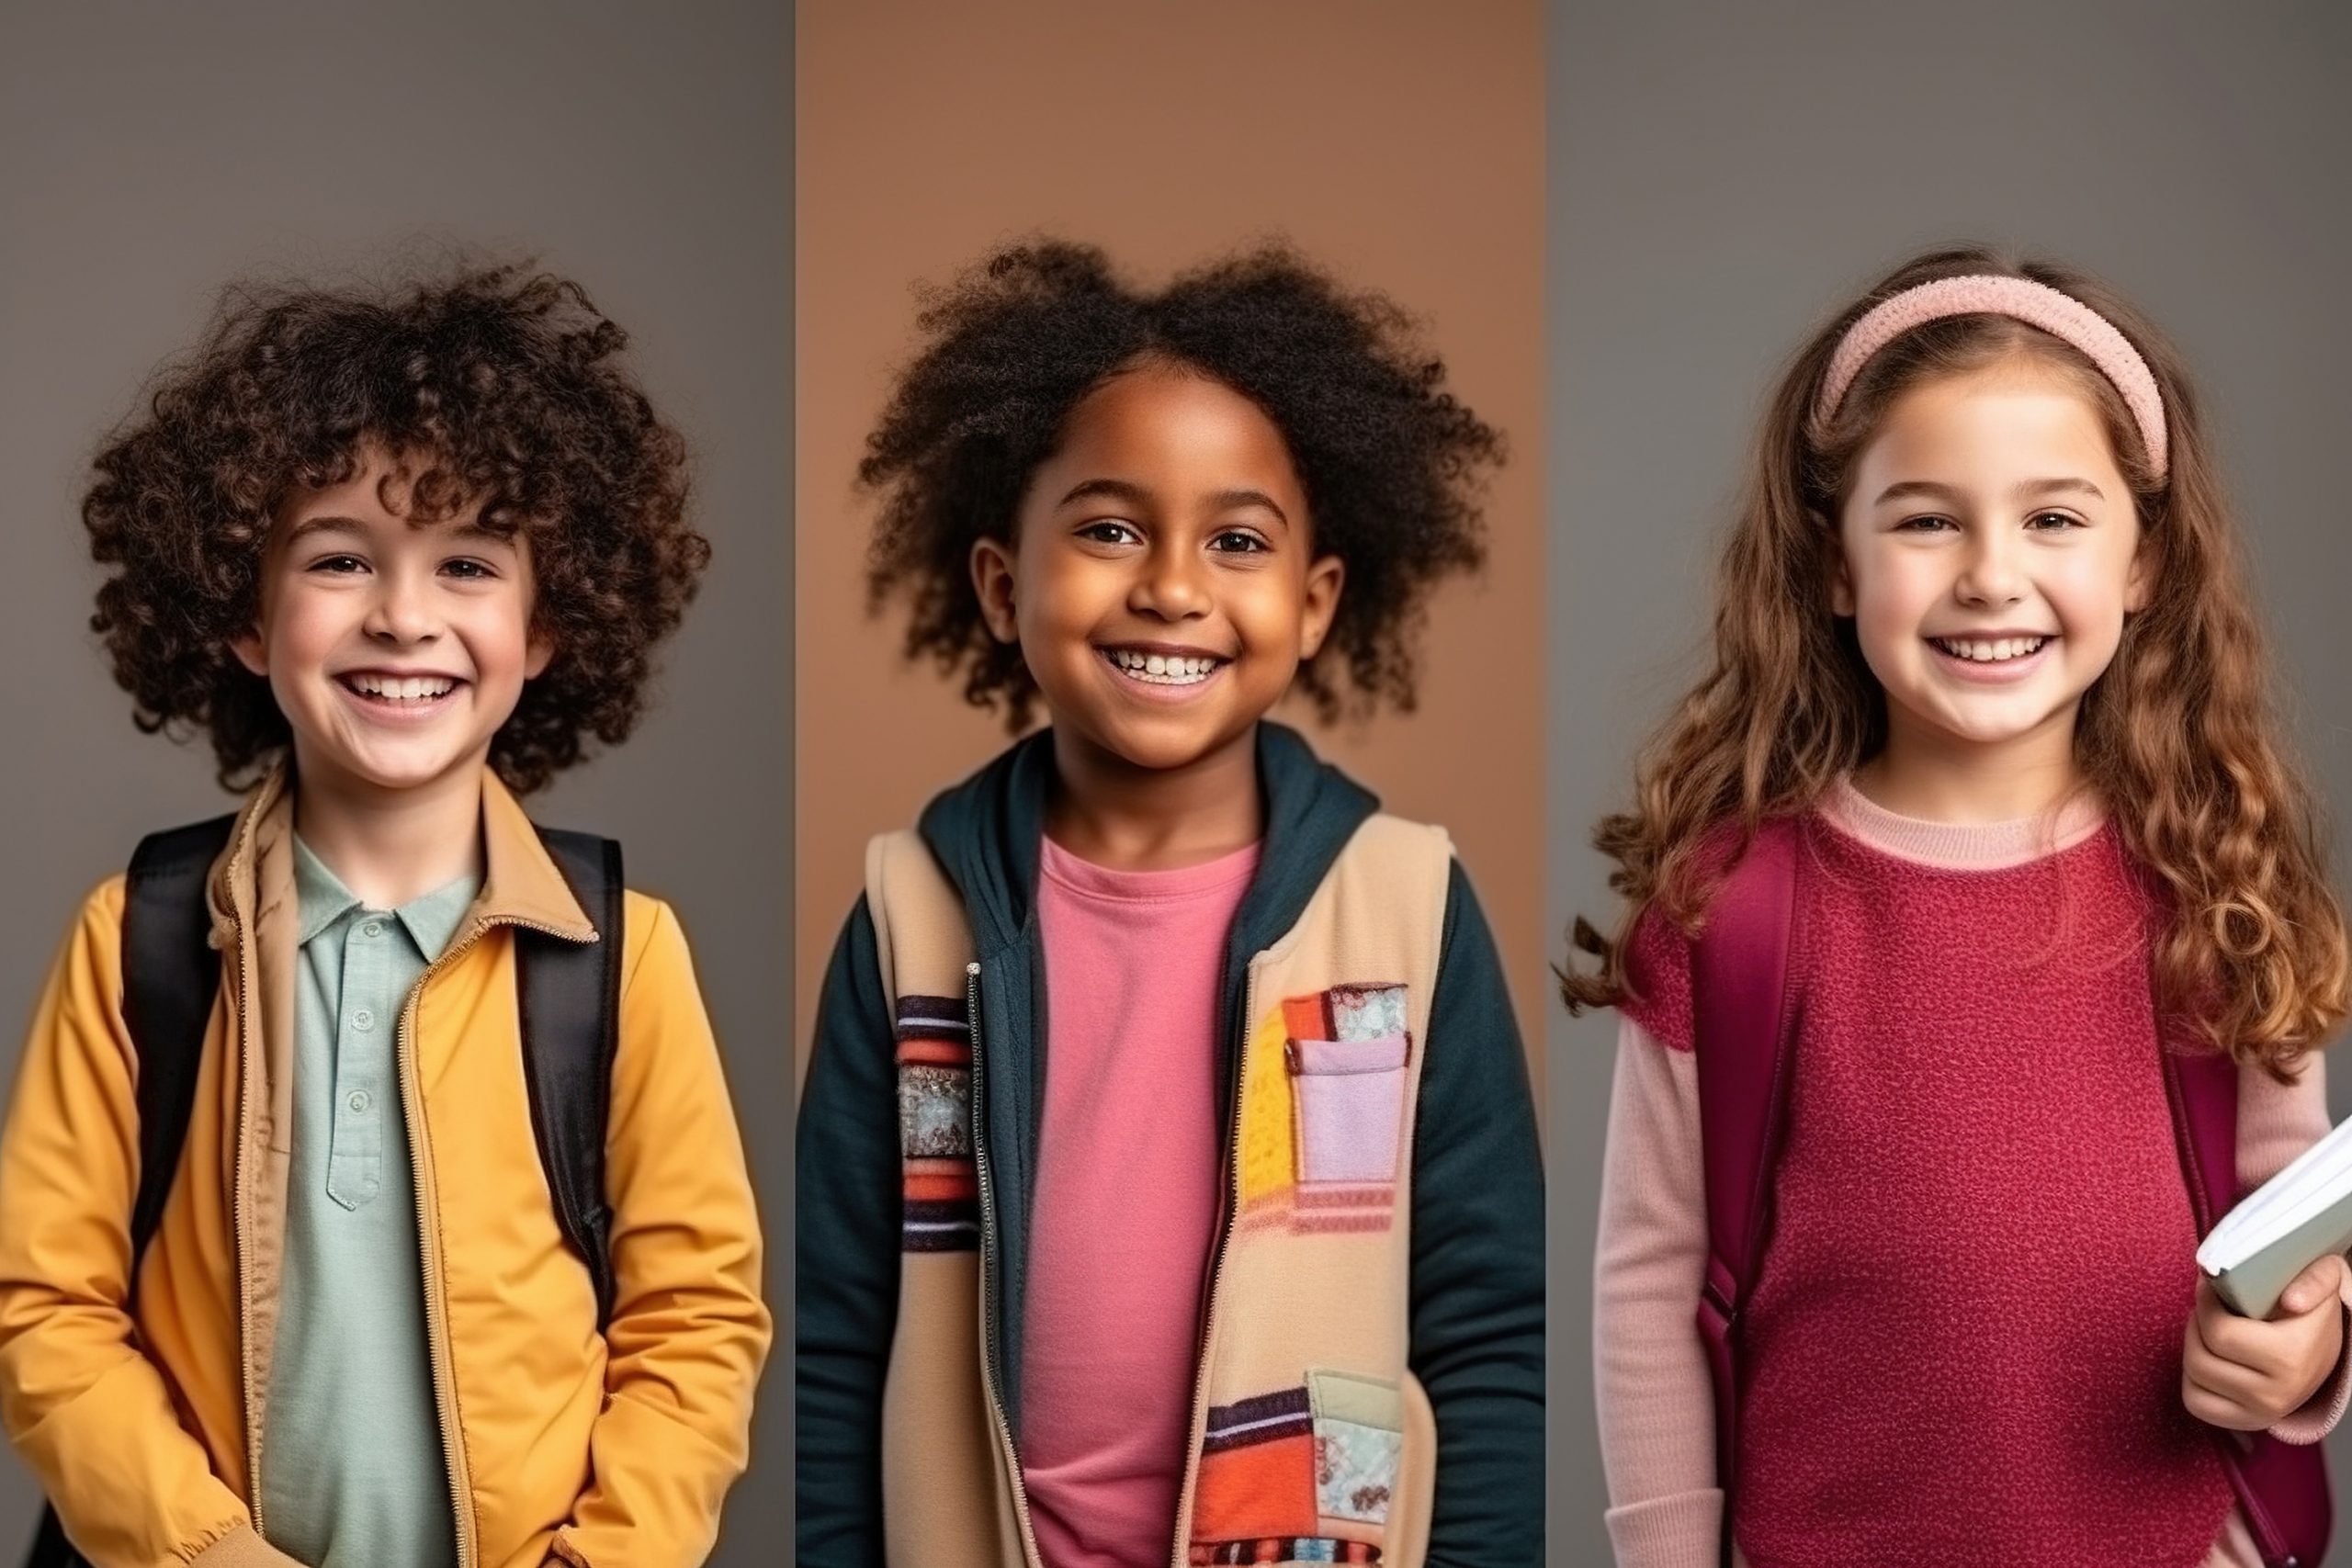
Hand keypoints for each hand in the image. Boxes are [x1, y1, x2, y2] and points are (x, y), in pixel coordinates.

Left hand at [2182, 1253, 2349, 1430]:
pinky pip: (2196, 1403)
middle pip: (2199, 1358)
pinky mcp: (2248, 1422)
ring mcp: (2263, 1413)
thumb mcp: (2324, 1278)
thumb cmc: (2311, 1308)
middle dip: (2195, 1324)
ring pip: (2193, 1379)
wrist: (2323, 1348)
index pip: (2219, 1333)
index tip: (2210, 1286)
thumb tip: (2292, 1300)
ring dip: (2192, 1347)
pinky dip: (2193, 1379)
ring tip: (2208, 1330)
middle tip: (2207, 1308)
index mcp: (2292, 1357)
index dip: (2205, 1302)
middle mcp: (2277, 1393)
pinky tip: (2210, 1358)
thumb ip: (2316, 1278)